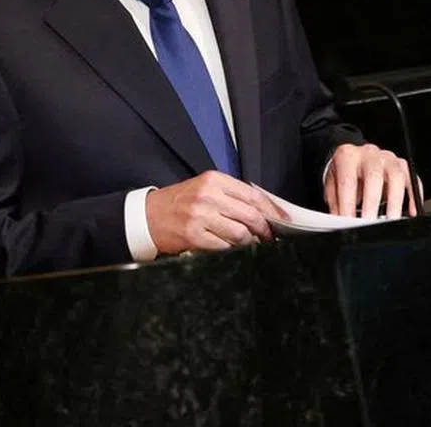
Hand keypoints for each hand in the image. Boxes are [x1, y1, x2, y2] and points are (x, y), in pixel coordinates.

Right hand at [145, 171, 286, 253]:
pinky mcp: (194, 236)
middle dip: (265, 230)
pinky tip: (232, 248)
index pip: (253, 195)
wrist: (147, 216)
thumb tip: (263, 211)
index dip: (271, 210)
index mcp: (214, 180)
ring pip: (240, 233)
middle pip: (250, 215)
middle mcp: (208, 196)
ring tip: (251, 244)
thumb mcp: (205, 189)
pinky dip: (232, 250)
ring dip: (250, 242)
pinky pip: (224, 247)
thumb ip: (231, 196)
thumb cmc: (179, 203)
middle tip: (269, 237)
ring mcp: (200, 216)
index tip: (283, 220)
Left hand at [324, 143, 417, 218]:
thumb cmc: (343, 172)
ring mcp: (388, 158)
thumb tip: (339, 222)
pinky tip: (411, 212)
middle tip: (369, 223)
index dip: (348, 203)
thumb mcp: (332, 185)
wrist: (354, 157)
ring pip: (396, 175)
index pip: (348, 181)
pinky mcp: (402, 165)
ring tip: (391, 220)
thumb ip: (336, 203)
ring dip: (395, 201)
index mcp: (348, 156)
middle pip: (373, 176)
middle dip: (372, 202)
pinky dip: (414, 197)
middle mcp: (369, 154)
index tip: (349, 221)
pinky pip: (412, 179)